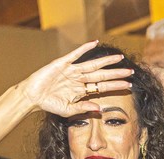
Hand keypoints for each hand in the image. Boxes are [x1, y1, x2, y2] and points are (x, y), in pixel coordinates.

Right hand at [18, 41, 133, 117]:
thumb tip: (100, 109)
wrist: (32, 97)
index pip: (103, 87)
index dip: (116, 85)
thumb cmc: (49, 104)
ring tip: (119, 57)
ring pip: (93, 64)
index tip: (129, 85)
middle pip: (102, 74)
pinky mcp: (62, 63)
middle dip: (116, 73)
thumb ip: (83, 108)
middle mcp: (79, 79)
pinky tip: (95, 43)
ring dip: (106, 61)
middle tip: (131, 71)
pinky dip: (85, 48)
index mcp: (82, 90)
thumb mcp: (68, 110)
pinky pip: (75, 54)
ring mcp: (72, 70)